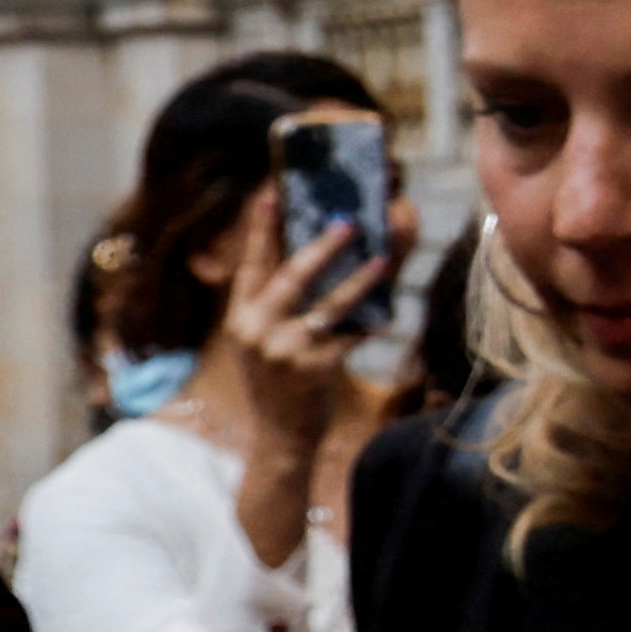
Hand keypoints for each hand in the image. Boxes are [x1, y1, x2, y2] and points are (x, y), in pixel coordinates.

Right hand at [206, 193, 394, 569]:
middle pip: (290, 276)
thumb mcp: (265, 342)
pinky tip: (390, 314)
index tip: (271, 193)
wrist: (280, 438)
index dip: (261, 229)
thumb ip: (279, 306)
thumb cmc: (280, 382)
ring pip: (328, 306)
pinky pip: (349, 338)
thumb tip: (320, 256)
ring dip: (359, 281)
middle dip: (320, 246)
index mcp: (241, 317)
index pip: (251, 265)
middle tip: (348, 220)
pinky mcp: (312, 370)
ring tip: (383, 259)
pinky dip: (370, 324)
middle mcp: (255, 330)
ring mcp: (282, 351)